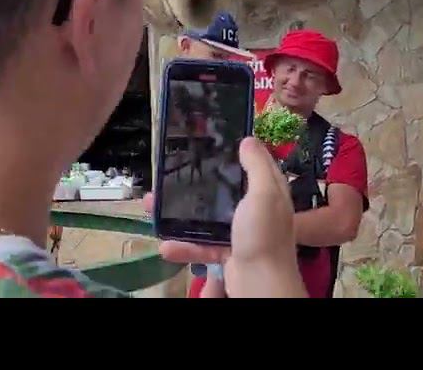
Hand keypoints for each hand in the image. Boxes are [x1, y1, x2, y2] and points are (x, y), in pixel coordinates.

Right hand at [143, 137, 304, 297]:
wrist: (259, 283)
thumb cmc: (263, 235)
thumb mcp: (264, 194)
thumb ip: (257, 167)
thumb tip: (248, 140)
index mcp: (268, 191)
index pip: (256, 163)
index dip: (240, 150)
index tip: (215, 139)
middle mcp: (255, 209)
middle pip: (224, 189)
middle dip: (197, 183)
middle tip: (172, 173)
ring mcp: (239, 232)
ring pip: (206, 217)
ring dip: (181, 215)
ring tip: (154, 208)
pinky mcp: (226, 252)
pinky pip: (201, 244)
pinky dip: (184, 245)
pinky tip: (166, 245)